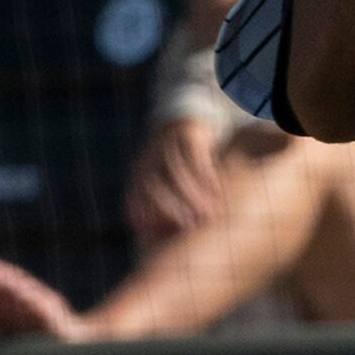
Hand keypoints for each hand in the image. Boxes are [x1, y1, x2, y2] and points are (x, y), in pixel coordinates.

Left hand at [125, 115, 223, 244]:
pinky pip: (198, 158)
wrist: (188, 113)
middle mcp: (149, 155)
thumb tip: (158, 241)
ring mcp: (168, 142)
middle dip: (172, 208)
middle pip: (155, 184)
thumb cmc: (179, 159)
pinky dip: (208, 177)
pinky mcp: (190, 133)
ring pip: (178, 172)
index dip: (144, 217)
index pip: (135, 196)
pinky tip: (219, 192)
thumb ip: (159, 204)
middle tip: (190, 227)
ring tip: (209, 214)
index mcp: (139, 169)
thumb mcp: (163, 176)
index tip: (157, 238)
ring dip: (194, 195)